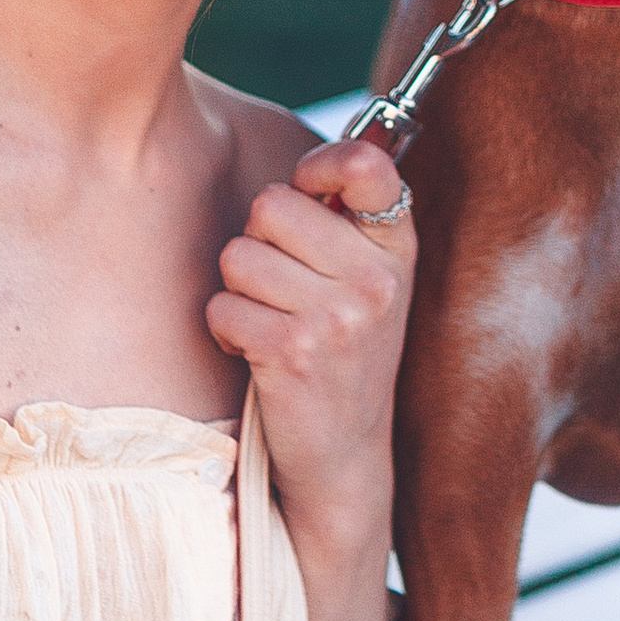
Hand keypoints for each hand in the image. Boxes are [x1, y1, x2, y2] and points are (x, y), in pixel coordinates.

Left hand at [204, 136, 415, 564]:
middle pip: (271, 205)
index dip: (319, 168)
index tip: (311, 193)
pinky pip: (222, 307)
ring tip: (273, 325)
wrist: (344, 456)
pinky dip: (226, 332)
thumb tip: (313, 164)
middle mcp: (376, 279)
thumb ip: (344, 220)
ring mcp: (339, 318)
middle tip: (282, 289)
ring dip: (239, 293)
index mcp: (397, 248)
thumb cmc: (341, 354)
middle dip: (259, 243)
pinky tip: (258, 355)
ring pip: (237, 256)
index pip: (365, 165)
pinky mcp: (294, 354)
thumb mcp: (366, 282)